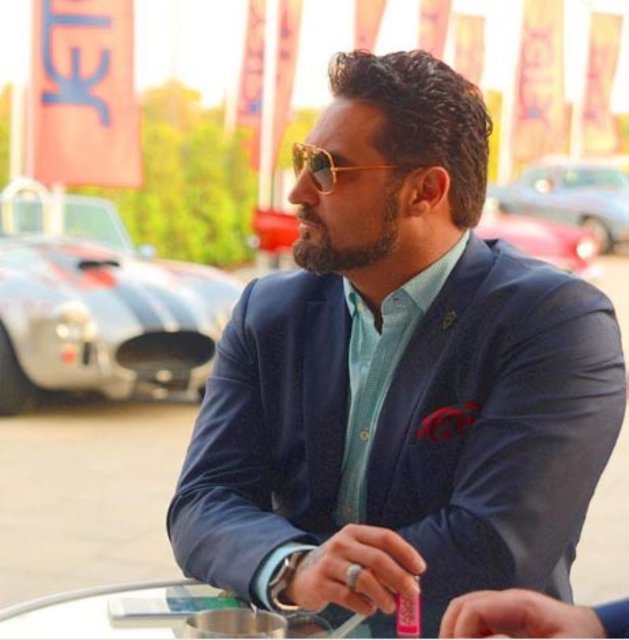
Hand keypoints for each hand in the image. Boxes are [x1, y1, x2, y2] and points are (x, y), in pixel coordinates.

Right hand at [283, 523, 424, 615]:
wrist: (303, 574)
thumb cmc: (340, 564)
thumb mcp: (357, 554)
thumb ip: (380, 564)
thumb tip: (411, 581)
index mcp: (354, 532)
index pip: (385, 537)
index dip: (406, 552)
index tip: (420, 568)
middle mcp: (341, 543)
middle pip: (378, 559)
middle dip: (400, 578)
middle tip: (413, 594)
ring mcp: (329, 562)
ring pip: (364, 579)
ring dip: (384, 596)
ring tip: (391, 607)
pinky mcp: (320, 583)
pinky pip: (349, 597)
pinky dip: (364, 606)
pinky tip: (369, 609)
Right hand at [439, 589, 605, 637]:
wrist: (595, 634)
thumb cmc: (579, 638)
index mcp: (517, 603)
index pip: (472, 608)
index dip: (460, 633)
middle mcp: (506, 601)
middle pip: (462, 606)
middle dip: (450, 630)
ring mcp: (505, 609)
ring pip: (467, 614)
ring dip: (457, 632)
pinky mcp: (508, 621)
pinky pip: (479, 624)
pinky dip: (469, 635)